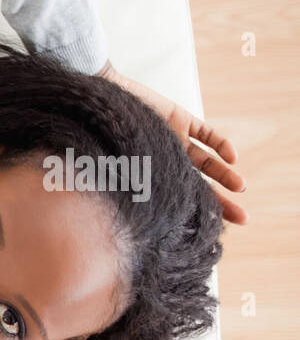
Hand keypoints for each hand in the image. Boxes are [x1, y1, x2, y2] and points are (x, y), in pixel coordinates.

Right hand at [98, 61, 247, 223]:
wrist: (95, 107)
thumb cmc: (101, 142)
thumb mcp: (120, 175)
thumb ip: (138, 195)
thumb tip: (148, 232)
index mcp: (149, 177)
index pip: (180, 200)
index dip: (199, 215)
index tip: (216, 231)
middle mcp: (164, 160)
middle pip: (198, 185)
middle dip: (222, 202)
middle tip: (243, 218)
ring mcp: (174, 139)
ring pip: (206, 161)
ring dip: (224, 175)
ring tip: (240, 188)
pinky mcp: (179, 117)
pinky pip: (206, 133)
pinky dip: (220, 145)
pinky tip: (232, 158)